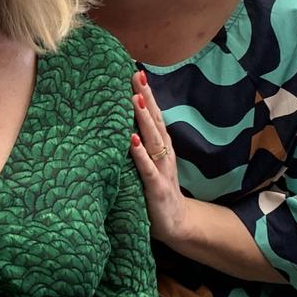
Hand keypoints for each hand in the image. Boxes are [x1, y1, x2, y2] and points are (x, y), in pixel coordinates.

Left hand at [128, 70, 187, 242]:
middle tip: (135, 74)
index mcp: (161, 147)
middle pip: (155, 121)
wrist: (176, 224)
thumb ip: (140, 145)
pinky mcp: (157, 188)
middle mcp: (164, 154)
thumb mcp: (149, 164)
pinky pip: (147, 168)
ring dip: (143, 119)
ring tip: (134, 98)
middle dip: (145, 97)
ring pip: (153, 139)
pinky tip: (131, 140)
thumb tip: (120, 124)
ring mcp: (162, 170)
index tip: (136, 72)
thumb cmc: (157, 190)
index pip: (154, 116)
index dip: (146, 94)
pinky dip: (139, 154)